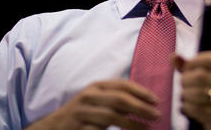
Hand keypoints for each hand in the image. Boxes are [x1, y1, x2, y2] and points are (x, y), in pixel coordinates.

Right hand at [24, 79, 160, 129]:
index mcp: (96, 86)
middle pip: (120, 99)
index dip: (141, 92)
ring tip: (146, 128)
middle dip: (141, 107)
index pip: (123, 85)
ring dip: (132, 123)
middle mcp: (89, 95)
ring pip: (111, 116)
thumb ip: (116, 99)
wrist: (54, 127)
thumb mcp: (99, 100)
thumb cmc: (83, 113)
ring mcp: (82, 112)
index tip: (156, 100)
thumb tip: (143, 102)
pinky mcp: (78, 127)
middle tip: (156, 115)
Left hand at [171, 52, 210, 129]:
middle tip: (182, 85)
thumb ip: (189, 68)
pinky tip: (185, 107)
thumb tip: (174, 56)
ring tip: (183, 96)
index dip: (193, 62)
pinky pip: (201, 109)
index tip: (185, 69)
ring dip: (186, 94)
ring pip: (202, 92)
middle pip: (203, 75)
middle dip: (187, 80)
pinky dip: (188, 107)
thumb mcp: (203, 82)